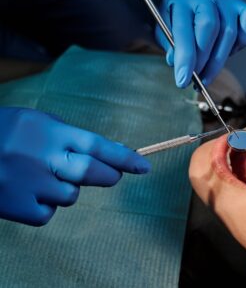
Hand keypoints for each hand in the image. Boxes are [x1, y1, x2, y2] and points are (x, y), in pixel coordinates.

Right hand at [0, 108, 149, 225]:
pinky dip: (44, 205)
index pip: (98, 145)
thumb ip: (66, 134)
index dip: (124, 157)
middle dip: (109, 175)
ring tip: (42, 176)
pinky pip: (48, 213)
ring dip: (66, 188)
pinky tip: (27, 192)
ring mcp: (31, 184)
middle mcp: (44, 158)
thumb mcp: (36, 121)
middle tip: (110, 174)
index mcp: (50, 132)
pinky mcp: (19, 208)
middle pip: (92, 173)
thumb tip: (98, 151)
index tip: (144, 167)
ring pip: (71, 196)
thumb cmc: (3, 132)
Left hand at [156, 0, 245, 87]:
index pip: (184, 31)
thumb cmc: (179, 10)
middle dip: (203, 61)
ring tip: (206, 76)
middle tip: (196, 80)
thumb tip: (176, 64)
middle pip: (211, 30)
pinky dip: (240, 46)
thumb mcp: (165, 23)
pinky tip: (226, 53)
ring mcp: (228, 1)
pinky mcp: (243, 8)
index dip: (185, 59)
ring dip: (218, 61)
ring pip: (230, 34)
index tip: (183, 80)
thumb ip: (169, 42)